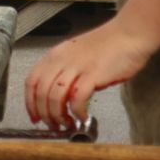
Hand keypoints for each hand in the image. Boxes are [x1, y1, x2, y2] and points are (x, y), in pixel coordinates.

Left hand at [24, 18, 155, 130]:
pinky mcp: (93, 74)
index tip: (35, 117)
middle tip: (53, 126)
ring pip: (55, 98)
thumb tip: (59, 96)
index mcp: (56, 55)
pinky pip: (77, 99)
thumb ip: (65, 72)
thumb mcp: (76, 55)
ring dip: (58, 116)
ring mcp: (77, 67)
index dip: (30, 103)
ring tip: (66, 124)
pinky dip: (77, 112)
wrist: (129, 33)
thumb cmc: (108, 45)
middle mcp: (62, 60)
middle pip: (41, 93)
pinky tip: (83, 116)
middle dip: (45, 115)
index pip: (31, 82)